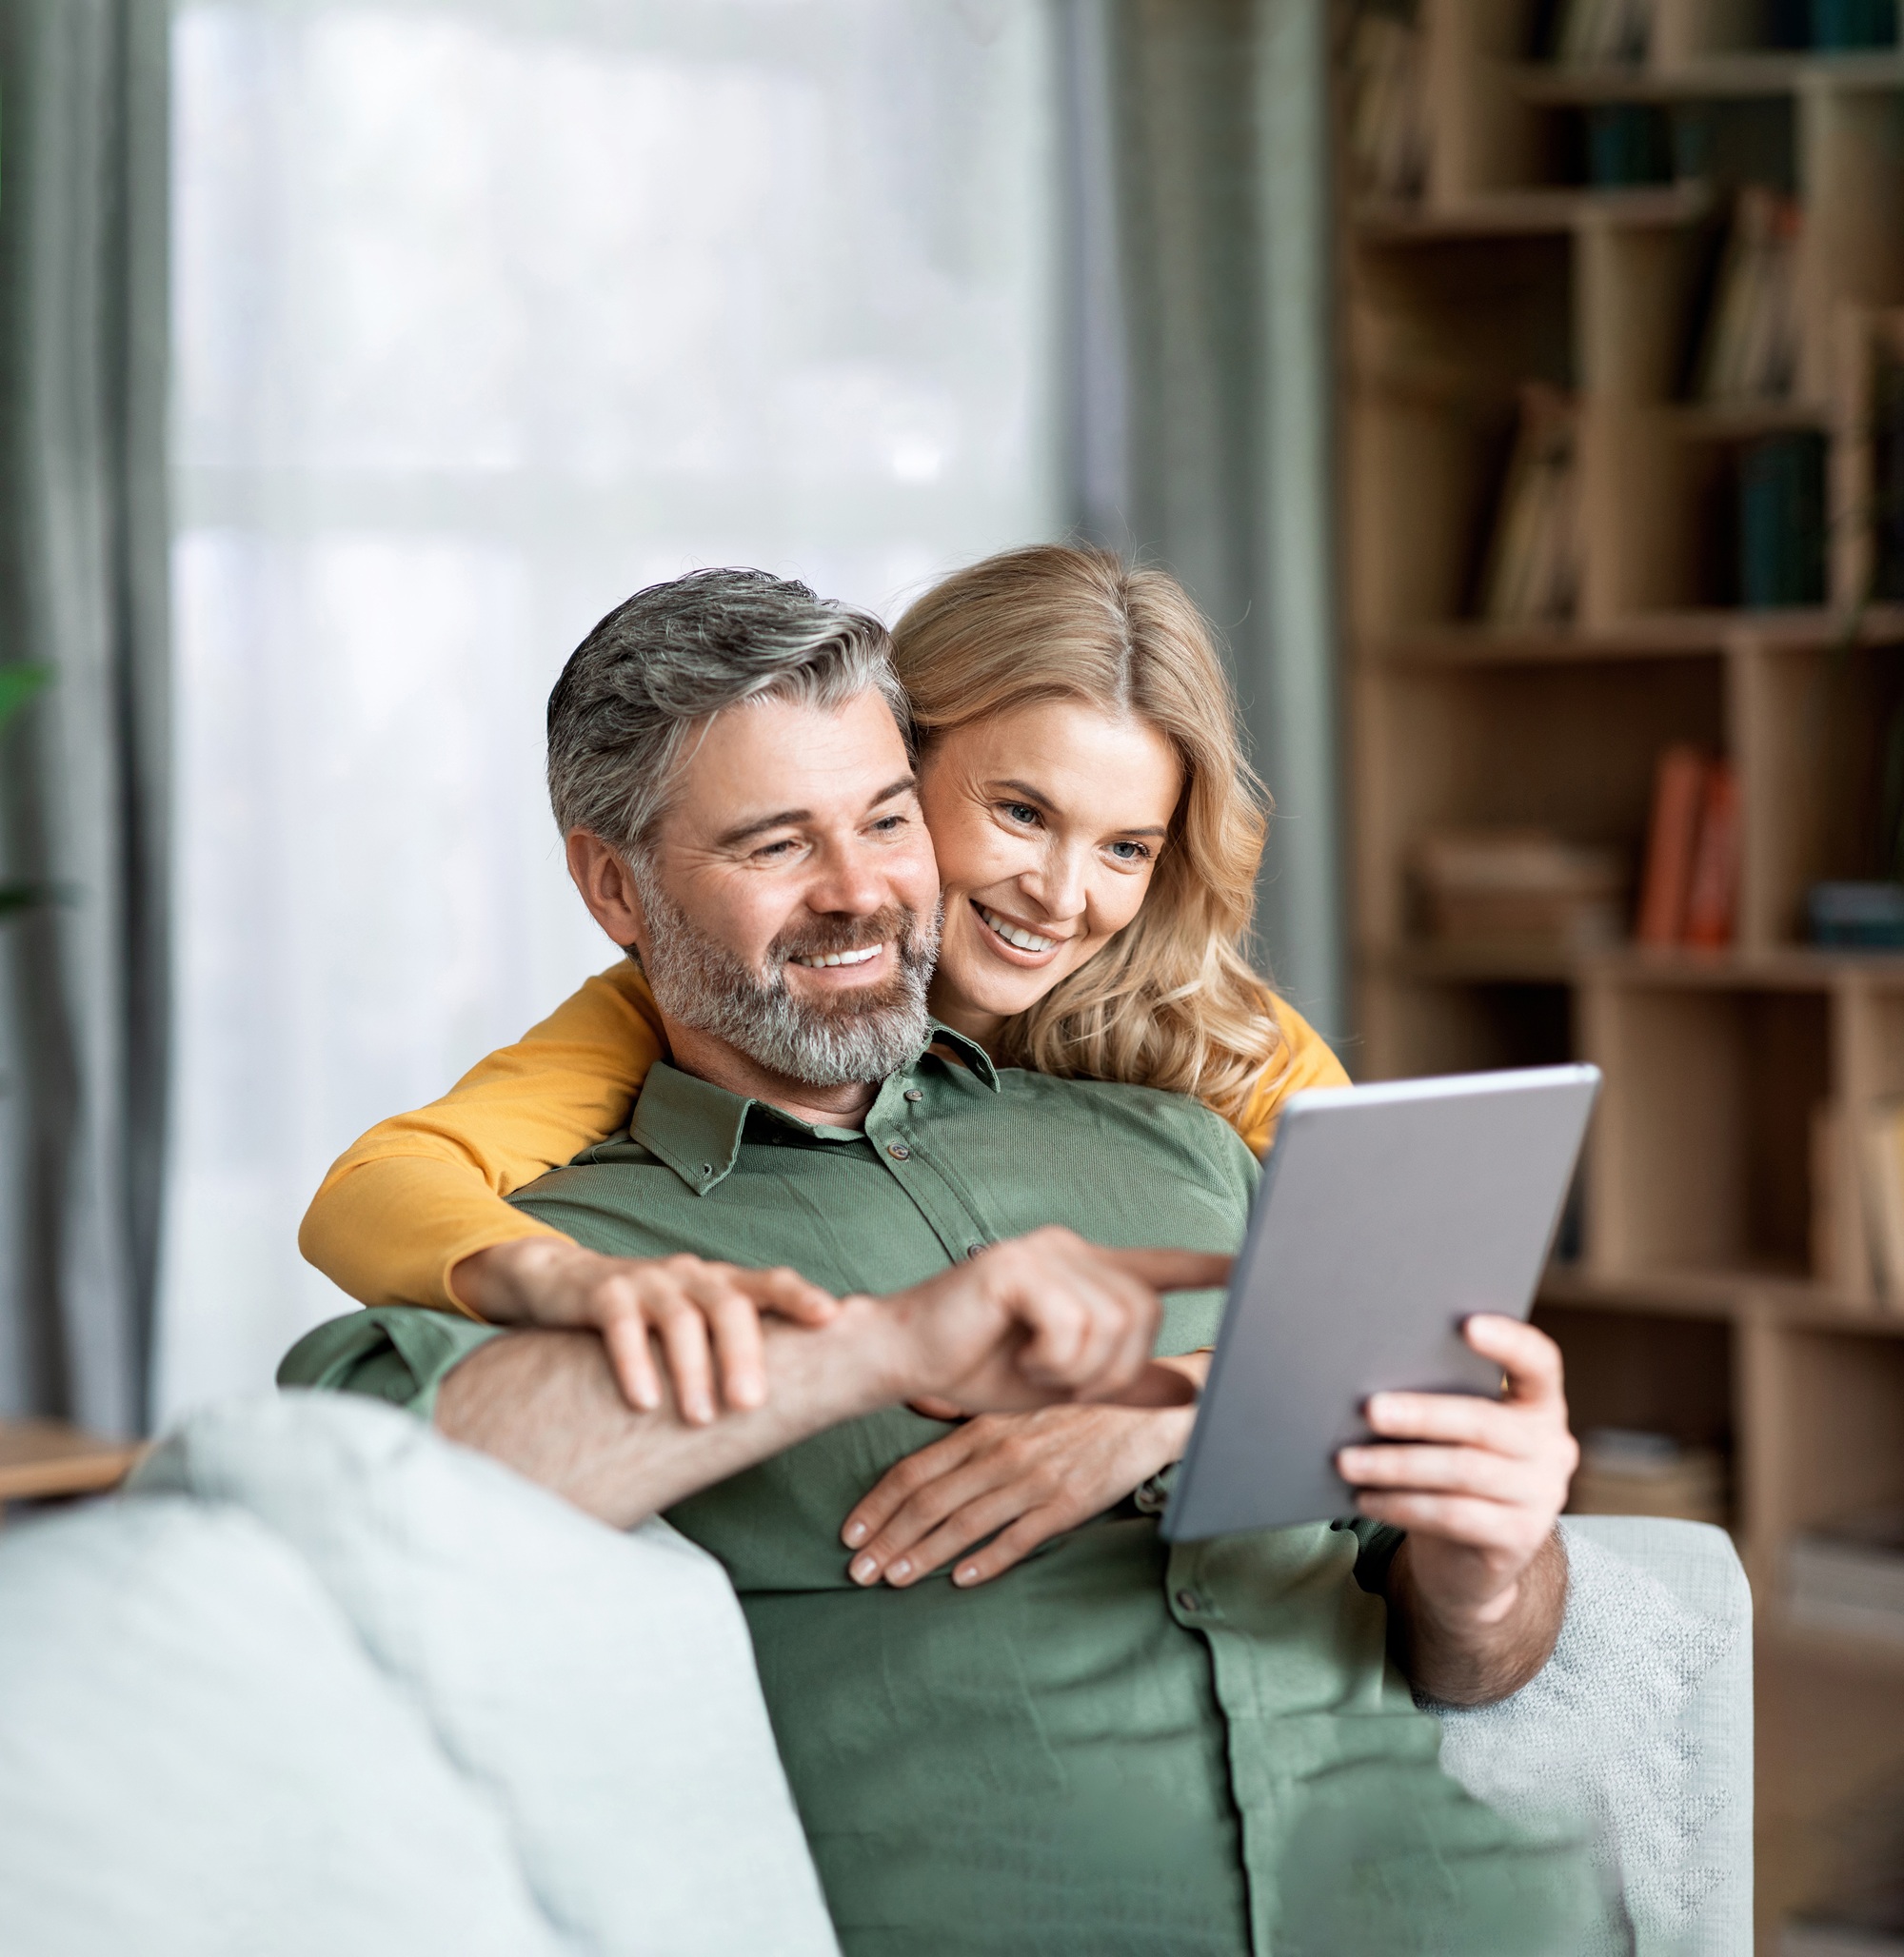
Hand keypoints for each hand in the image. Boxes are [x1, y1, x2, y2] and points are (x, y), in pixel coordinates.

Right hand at [451, 1237, 838, 1424]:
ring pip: (680, 1318)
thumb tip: (794, 1400)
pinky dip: (634, 1362)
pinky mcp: (604, 1293)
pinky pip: (623, 1326)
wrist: (560, 1284)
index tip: (832, 1318)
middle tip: (751, 1404)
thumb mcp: (694, 1324)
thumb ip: (733, 1346)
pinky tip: (644, 1401)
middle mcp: (691, 1275)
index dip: (801, 1296)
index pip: (770, 1282)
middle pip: (729, 1305)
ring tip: (699, 1419)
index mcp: (721, 1283)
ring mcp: (648, 1281)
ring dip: (692, 1370)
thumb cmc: (646, 1318)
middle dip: (743, 1354)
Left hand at [841, 1353, 1208, 1589]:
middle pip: (929, 1501)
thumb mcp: (1016, 1397)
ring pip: (965, 1524)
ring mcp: (1034, 1480)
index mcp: (984, 1427)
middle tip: (856, 1570)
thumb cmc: (1076, 1403)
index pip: (915, 1469)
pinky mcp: (1068, 1504)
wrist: (1145, 1407)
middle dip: (887, 1538)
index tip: (849, 1530)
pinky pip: (1019, 1538)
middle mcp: (1001, 1453)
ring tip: (891, 1579)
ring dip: (923, 1555)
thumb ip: (969, 1414)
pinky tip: (959, 1580)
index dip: (878, 1503)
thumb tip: (917, 1411)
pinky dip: (986, 1560)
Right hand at [876, 1228, 1225, 1417]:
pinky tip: (1020, 1358)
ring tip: (1035, 1370)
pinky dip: (1054, 1360)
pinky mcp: (1016, 1266)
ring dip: (1079, 1369)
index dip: (1209, 1270)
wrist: (907, 1359)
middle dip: (1114, 1368)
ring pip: (1112, 1323)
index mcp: (1085, 1271)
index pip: (1160, 1265)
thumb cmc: (979, 1364)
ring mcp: (1043, 1252)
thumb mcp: (1065, 1383)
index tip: (1253, 1268)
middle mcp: (1071, 1249)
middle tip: (1061, 1382)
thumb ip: (1126, 1383)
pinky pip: (1073, 1326)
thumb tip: (1190, 1389)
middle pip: (1144, 1313)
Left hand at [1335, 1316, 1576, 1693]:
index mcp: (1539, 1405)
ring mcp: (1542, 1496)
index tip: (1466, 1323)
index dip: (1509, 1342)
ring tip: (1348, 1461)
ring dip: (1396, 1465)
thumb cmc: (1450, 1473)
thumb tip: (1370, 1378)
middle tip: (1369, 1410)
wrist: (1468, 1563)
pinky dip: (1402, 1505)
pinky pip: (1453, 1516)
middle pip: (1483, 1422)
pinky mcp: (1519, 1539)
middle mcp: (1552, 1447)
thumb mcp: (1454, 1435)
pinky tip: (1367, 1499)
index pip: (1539, 1363)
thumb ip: (1440, 1400)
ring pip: (1462, 1471)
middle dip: (1420, 1414)